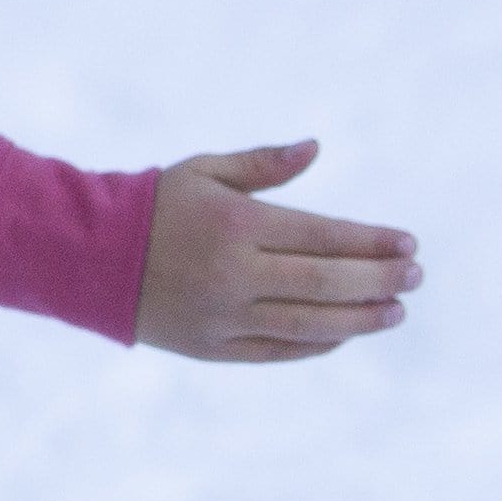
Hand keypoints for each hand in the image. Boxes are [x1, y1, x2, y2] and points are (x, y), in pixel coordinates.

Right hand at [136, 140, 420, 362]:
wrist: (86, 257)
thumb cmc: (152, 206)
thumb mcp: (204, 171)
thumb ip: (263, 165)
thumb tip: (316, 148)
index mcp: (236, 225)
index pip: (324, 236)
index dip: (373, 242)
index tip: (409, 244)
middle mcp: (233, 274)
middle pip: (326, 282)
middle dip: (379, 280)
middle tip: (415, 277)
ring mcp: (222, 316)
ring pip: (309, 324)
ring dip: (360, 319)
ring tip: (396, 312)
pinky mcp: (210, 347)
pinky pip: (277, 351)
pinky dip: (317, 343)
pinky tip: (345, 331)